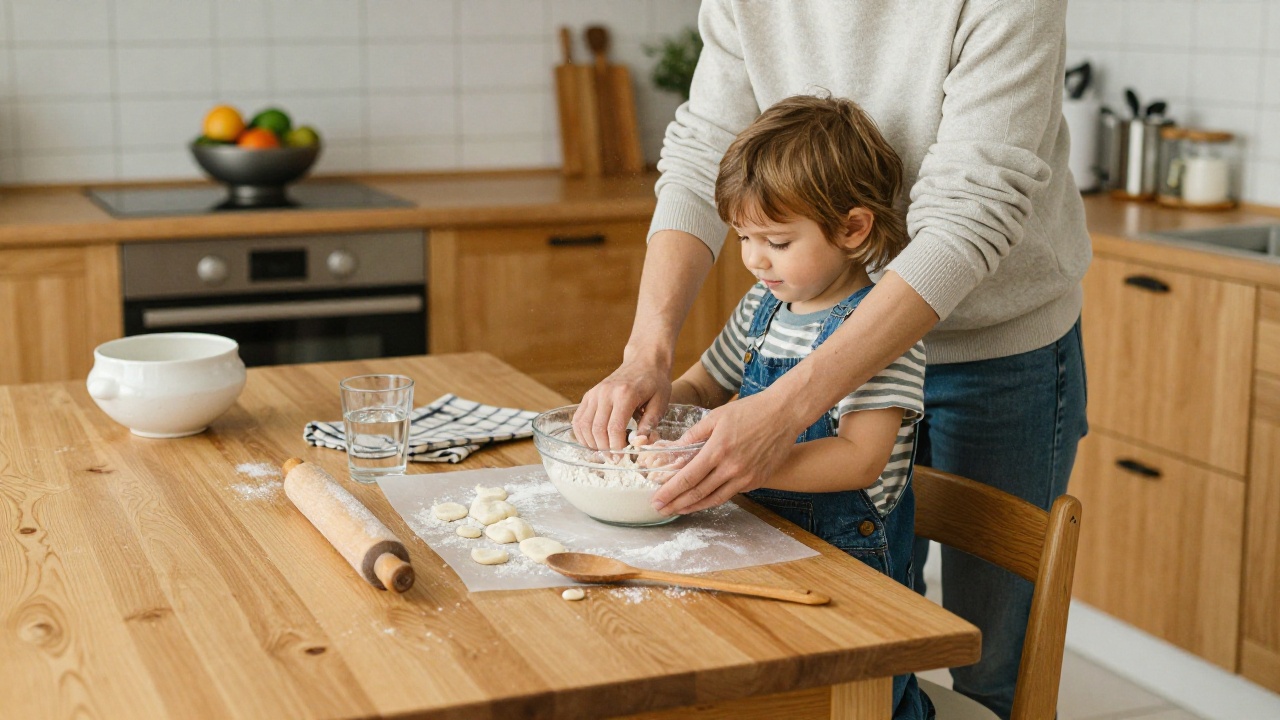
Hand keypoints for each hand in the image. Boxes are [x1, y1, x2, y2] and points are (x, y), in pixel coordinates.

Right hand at [572, 357, 671, 449]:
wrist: (644, 361)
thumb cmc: (655, 383)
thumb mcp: (660, 403)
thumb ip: (649, 424)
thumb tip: (638, 444)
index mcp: (625, 394)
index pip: (614, 428)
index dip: (616, 447)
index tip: (623, 457)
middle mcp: (605, 393)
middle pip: (596, 429)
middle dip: (604, 449)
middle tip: (615, 459)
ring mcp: (594, 393)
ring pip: (583, 426)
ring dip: (592, 444)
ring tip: (605, 451)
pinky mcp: (589, 395)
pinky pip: (578, 419)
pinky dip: (582, 434)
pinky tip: (594, 441)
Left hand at [649, 391, 800, 514]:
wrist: (784, 414)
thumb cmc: (750, 411)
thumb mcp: (716, 416)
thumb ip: (694, 435)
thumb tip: (675, 449)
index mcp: (718, 450)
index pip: (688, 478)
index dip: (670, 492)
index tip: (656, 500)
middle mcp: (732, 468)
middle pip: (698, 493)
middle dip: (676, 504)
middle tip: (661, 509)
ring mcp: (746, 477)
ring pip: (715, 499)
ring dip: (694, 507)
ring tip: (678, 509)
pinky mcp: (757, 481)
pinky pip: (731, 493)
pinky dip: (714, 498)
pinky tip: (702, 498)